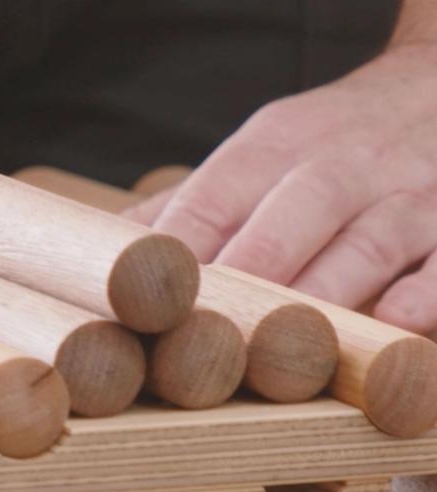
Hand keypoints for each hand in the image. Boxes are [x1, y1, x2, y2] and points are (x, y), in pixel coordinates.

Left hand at [126, 44, 436, 332]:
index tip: (141, 303)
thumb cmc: (323, 148)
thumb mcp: (254, 156)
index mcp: (272, 145)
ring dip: (330, 293)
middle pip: (292, 215)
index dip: (178, 252)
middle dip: (254, 273)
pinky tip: (399, 323)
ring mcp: (411, 190)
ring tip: (290, 346)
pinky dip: (429, 292)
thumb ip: (181, 208)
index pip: (213, 197)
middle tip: (213, 335)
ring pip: (369, 242)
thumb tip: (89, 253)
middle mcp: (342, 161)